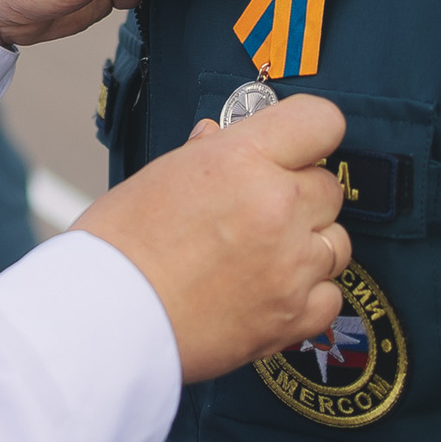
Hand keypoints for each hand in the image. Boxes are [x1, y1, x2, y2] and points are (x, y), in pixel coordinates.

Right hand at [77, 95, 351, 382]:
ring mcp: (291, 264)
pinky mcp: (293, 316)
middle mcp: (277, 206)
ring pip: (336, 242)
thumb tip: (220, 138)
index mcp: (242, 159)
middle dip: (301, 195)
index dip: (311, 132)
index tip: (300, 144)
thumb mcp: (157, 176)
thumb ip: (206, 154)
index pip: (321, 121)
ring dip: (308, 245)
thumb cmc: (117, 248)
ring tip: (262, 255)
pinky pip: (331, 295)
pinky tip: (272, 290)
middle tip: (261, 210)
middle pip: (329, 187)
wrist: (103, 320)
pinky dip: (309, 294)